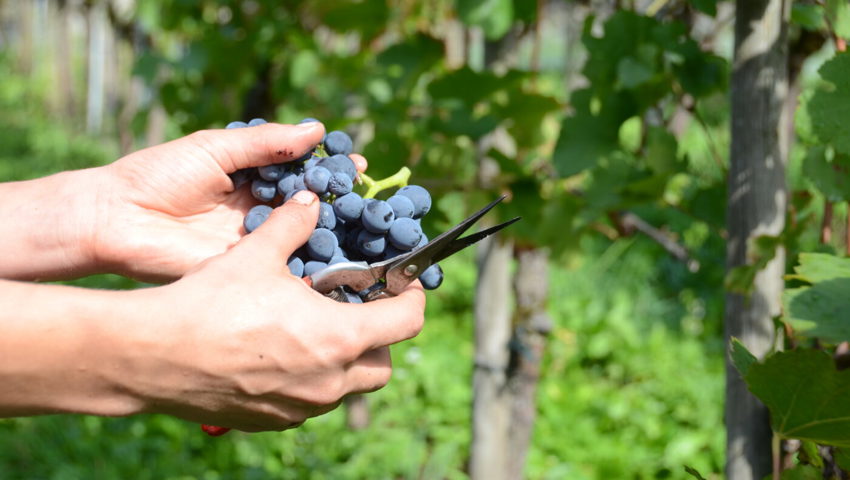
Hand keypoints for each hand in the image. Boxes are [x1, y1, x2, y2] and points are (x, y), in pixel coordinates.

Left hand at [90, 122, 366, 281]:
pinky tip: (341, 260)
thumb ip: (266, 141)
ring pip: (303, 234)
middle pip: (309, 204)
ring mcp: (255, 239)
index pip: (301, 171)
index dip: (330, 168)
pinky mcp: (247, 267)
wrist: (120, 219)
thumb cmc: (161, 175)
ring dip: (332, 231)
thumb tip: (317, 129)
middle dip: (340, 202)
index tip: (359, 165)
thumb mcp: (217, 147)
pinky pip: (285, 264)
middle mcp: (260, 208)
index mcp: (252, 176)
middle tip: (369, 199)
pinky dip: (311, 263)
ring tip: (364, 228)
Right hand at [127, 191, 423, 430]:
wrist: (153, 356)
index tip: (402, 285)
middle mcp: (329, 381)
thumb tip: (310, 202)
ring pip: (347, 387)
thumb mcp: (257, 254)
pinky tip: (281, 353)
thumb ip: (292, 225)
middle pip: (382, 364)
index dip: (411, 298)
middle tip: (357, 308)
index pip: (406, 322)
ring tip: (317, 329)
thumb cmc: (210, 303)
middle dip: (379, 336)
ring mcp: (302, 406)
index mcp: (338, 337)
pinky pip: (310, 402)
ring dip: (345, 360)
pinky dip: (310, 379)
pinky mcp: (273, 421)